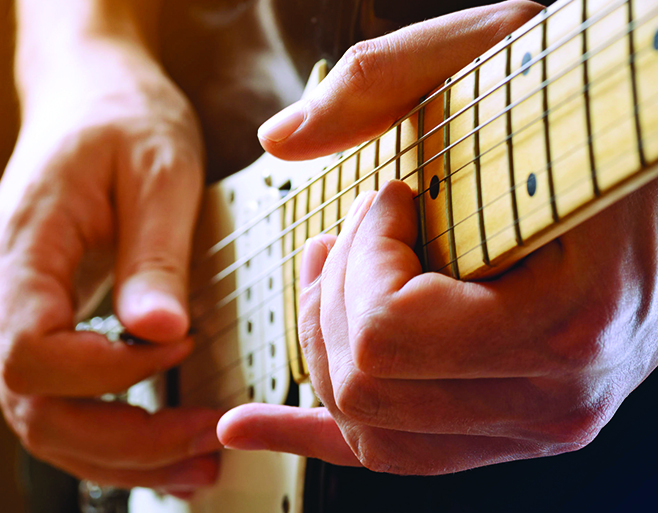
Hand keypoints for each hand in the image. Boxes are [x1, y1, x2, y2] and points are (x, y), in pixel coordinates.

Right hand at [0, 39, 221, 491]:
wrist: (93, 97)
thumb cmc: (123, 120)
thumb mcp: (157, 171)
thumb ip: (154, 255)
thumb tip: (159, 334)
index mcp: (21, 250)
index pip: (33, 352)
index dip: (109, 373)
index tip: (179, 347)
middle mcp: (4, 292)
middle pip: (36, 407)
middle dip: (125, 442)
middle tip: (205, 445)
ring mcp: (18, 312)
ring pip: (46, 419)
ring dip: (120, 455)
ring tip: (195, 465)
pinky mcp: (47, 320)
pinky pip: (63, 398)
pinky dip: (112, 433)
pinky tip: (163, 444)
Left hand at [217, 0, 657, 473]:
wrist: (657, 173)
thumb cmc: (590, 113)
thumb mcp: (502, 54)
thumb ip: (384, 81)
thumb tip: (278, 141)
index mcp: (567, 322)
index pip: (390, 332)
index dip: (364, 253)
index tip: (393, 196)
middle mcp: (555, 398)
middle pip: (366, 385)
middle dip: (333, 294)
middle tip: (352, 231)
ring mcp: (534, 424)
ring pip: (368, 425)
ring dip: (325, 341)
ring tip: (331, 276)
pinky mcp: (508, 426)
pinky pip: (395, 455)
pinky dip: (309, 436)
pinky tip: (247, 426)